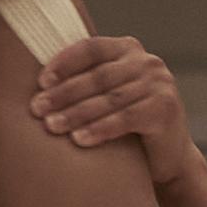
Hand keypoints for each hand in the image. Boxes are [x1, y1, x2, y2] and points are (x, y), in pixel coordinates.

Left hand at [32, 34, 196, 181]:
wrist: (170, 158)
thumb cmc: (129, 126)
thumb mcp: (109, 94)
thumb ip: (88, 80)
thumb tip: (37, 82)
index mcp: (130, 49)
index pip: (91, 49)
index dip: (64, 63)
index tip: (40, 82)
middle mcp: (148, 62)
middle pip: (98, 76)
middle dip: (64, 93)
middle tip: (37, 109)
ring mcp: (160, 84)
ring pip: (109, 98)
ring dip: (77, 113)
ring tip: (52, 127)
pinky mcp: (165, 109)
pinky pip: (126, 118)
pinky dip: (100, 129)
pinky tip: (79, 140)